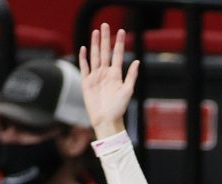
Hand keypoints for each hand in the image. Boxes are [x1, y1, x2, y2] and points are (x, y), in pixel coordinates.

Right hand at [78, 24, 139, 138]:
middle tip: (105, 25)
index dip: (119, 43)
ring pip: (95, 56)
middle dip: (105, 39)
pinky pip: (85, 67)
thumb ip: (131, 76)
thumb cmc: (119, 108)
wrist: (106, 119)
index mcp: (116, 74)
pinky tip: (85, 48)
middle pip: (105, 52)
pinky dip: (84, 58)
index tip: (121, 31)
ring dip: (95, 44)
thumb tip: (137, 61)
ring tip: (95, 32)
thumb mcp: (128, 90)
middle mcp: (105, 73)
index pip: (117, 54)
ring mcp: (95, 76)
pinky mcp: (86, 82)